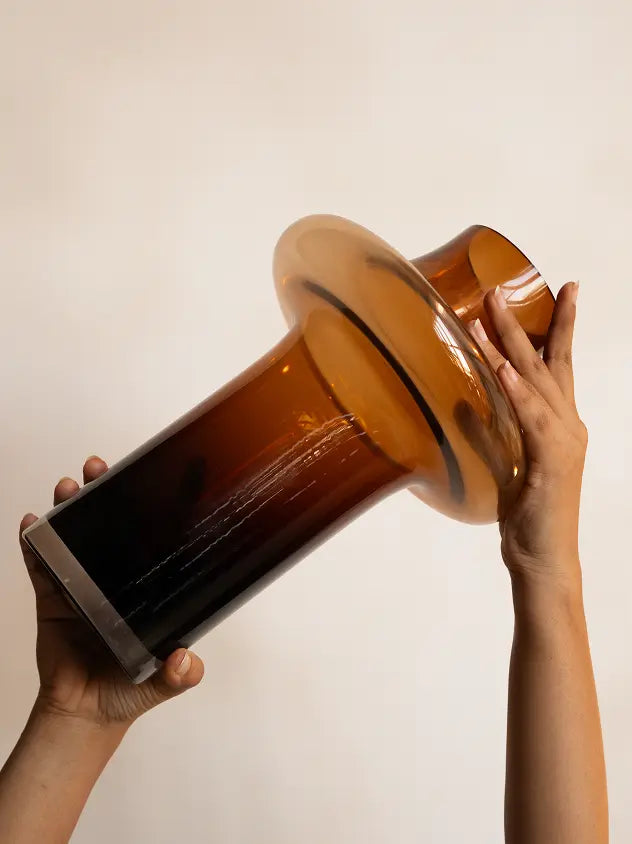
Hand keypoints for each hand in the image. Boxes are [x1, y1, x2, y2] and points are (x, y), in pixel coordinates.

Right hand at [20, 456, 204, 730]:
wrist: (84, 713)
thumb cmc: (127, 690)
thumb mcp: (162, 681)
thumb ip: (178, 675)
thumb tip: (185, 661)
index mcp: (145, 589)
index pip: (148, 538)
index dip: (145, 506)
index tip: (147, 478)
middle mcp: (115, 578)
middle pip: (109, 525)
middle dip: (102, 491)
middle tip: (98, 469)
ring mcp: (81, 584)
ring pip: (73, 536)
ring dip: (68, 508)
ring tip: (67, 488)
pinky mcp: (52, 597)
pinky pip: (40, 565)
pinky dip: (34, 543)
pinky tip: (31, 523)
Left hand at [469, 282, 586, 587]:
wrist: (544, 560)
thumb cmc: (527, 516)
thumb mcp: (505, 465)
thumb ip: (489, 432)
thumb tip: (462, 405)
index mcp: (559, 424)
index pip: (558, 366)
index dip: (559, 328)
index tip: (563, 290)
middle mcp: (567, 425)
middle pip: (549, 361)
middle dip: (529, 321)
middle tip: (503, 288)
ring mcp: (563, 441)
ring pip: (537, 381)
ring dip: (512, 345)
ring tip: (488, 312)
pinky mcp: (551, 461)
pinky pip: (533, 418)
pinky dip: (518, 391)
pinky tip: (503, 368)